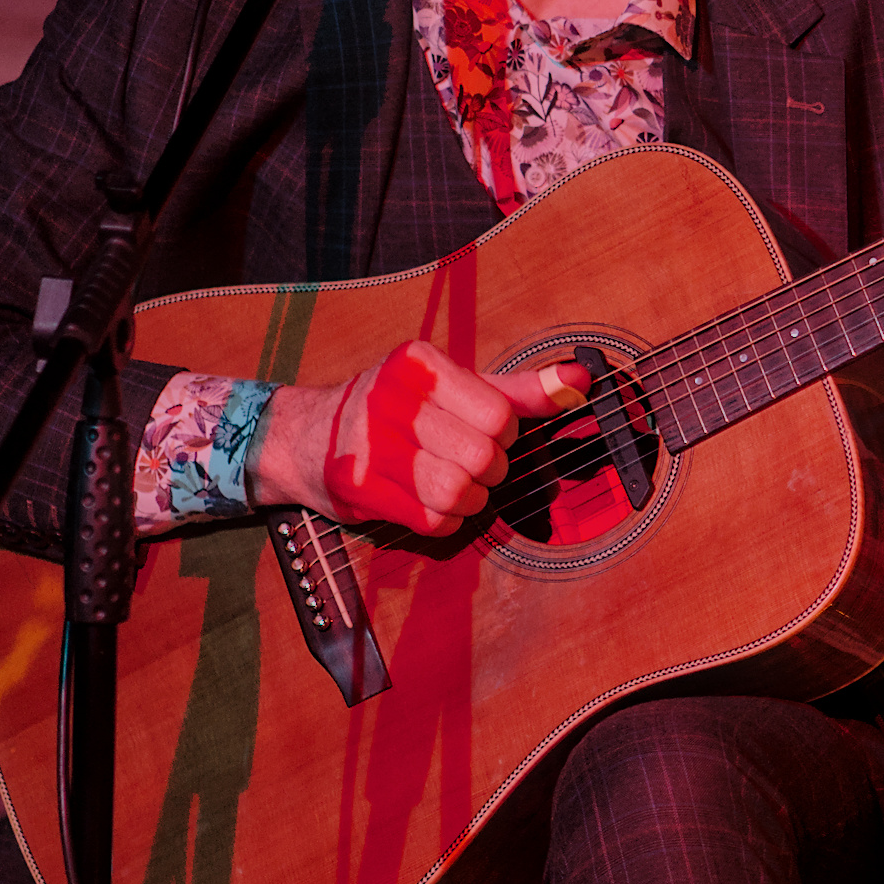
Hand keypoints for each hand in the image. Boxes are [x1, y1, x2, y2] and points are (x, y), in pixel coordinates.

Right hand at [251, 340, 587, 533]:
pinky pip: (435, 520)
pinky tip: (424, 499)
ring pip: (461, 493)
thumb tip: (579, 383)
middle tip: (468, 462)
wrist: (304, 437)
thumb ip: (520, 390)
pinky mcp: (358, 488)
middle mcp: (389, 398)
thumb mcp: (453, 387)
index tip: (487, 430)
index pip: (500, 415)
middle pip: (484, 457)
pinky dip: (444, 519)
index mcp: (418, 363)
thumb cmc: (394, 409)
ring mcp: (369, 445)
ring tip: (447, 481)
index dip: (505, 433)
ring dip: (468, 498)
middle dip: (489, 469)